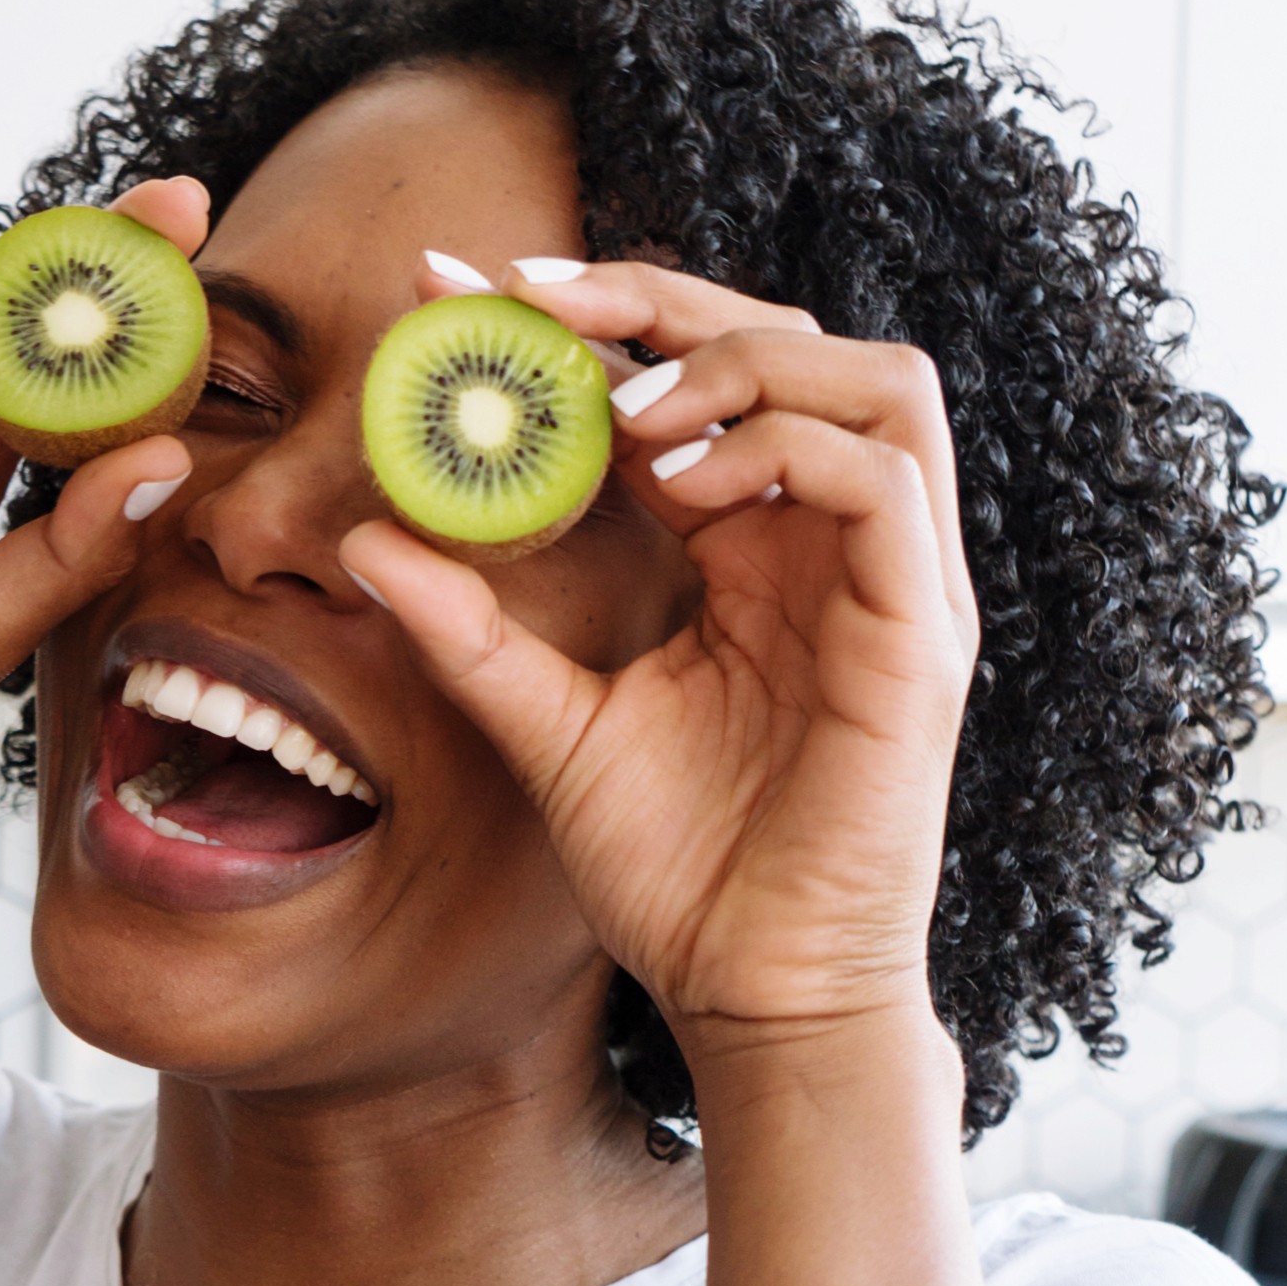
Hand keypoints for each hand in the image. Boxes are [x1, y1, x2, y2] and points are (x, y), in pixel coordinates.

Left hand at [340, 265, 979, 1056]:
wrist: (752, 994)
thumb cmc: (674, 873)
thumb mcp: (549, 731)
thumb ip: (471, 634)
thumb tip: (365, 537)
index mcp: (756, 549)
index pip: (688, 383)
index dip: (585, 318)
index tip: (454, 290)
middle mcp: (835, 544)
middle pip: (793, 339)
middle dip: (659, 298)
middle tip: (527, 303)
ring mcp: (892, 582)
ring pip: (877, 378)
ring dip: (744, 365)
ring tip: (625, 420)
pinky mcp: (921, 632)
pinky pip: (887, 479)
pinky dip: (786, 452)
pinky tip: (685, 492)